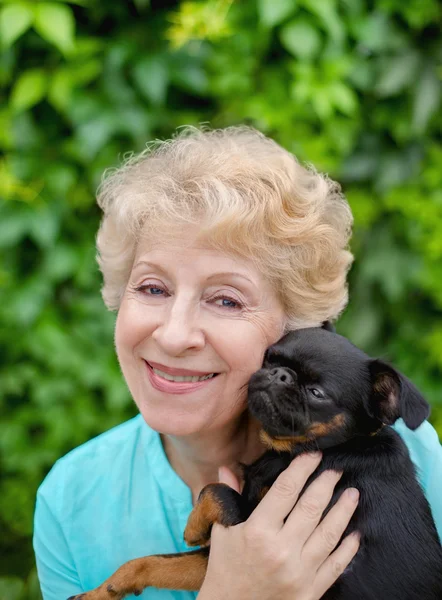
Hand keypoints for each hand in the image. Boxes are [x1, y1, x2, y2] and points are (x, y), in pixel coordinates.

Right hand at [198, 453, 359, 599]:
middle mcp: (281, 550)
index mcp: (258, 531)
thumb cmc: (225, 568)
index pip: (285, 490)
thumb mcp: (222, 530)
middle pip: (311, 508)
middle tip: (337, 469)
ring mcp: (299, 573)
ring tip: (353, 493)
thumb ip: (228, 495)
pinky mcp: (310, 592)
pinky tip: (356, 533)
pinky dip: (348, 549)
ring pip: (329, 534)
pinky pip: (336, 566)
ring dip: (344, 511)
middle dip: (326, 484)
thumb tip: (228, 466)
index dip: (302, 469)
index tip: (314, 454)